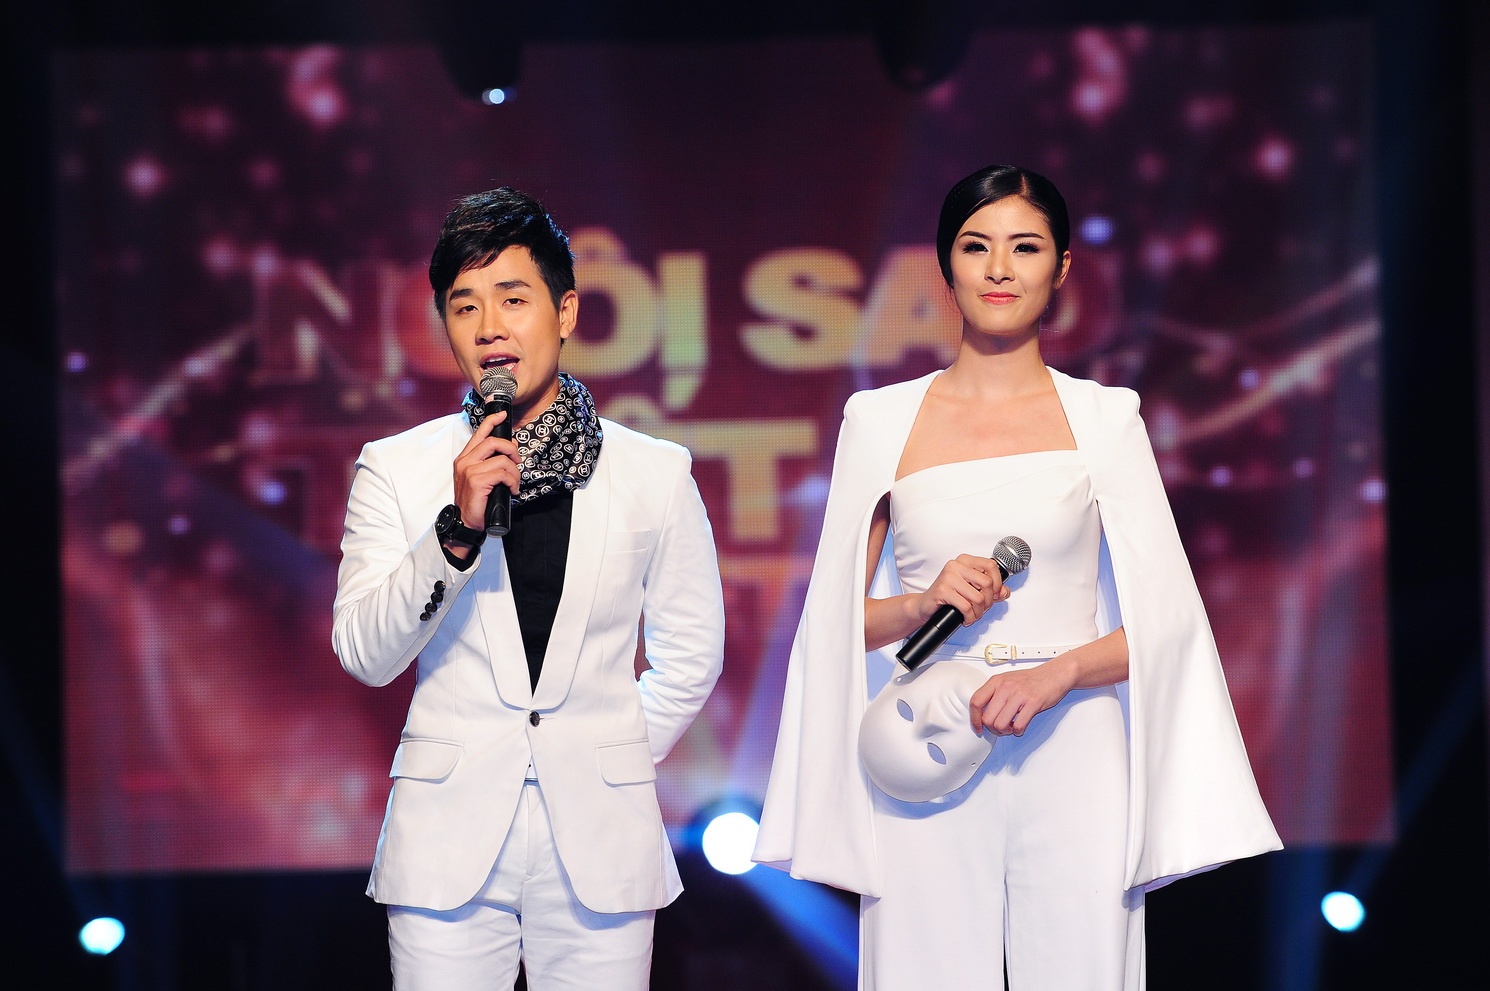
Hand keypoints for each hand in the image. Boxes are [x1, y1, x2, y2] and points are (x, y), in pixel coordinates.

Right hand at [452, 410, 519, 530]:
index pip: (479, 432)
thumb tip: (510, 447)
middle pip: (493, 442)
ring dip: (514, 472)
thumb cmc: (475, 500)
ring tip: (514, 483)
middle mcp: (465, 461)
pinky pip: (503, 474)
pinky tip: (512, 490)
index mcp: (465, 458)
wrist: (465, 521)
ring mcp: (470, 470)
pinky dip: (512, 482)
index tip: (502, 415)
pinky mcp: (477, 481)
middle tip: (517, 461)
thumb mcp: (480, 476)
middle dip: (512, 449)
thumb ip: (490, 461)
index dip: (492, 420)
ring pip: (502, 460)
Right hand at [917, 553, 1007, 626]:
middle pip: (987, 583)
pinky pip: (966, 607)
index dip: (997, 582)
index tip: (995, 594)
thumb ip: (990, 589)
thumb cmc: (948, 596)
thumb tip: (1004, 592)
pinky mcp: (942, 590)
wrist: (925, 606)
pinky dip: (969, 617)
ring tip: (973, 614)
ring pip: (978, 597)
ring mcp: (948, 577)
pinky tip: (966, 618)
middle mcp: (956, 565)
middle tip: (982, 608)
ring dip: (979, 612)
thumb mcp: (972, 589)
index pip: (991, 565)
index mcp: (965, 561)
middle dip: (988, 601)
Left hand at [968, 660, 1074, 736]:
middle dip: (993, 729)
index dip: (974, 719)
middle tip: (1000, 729)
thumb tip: (983, 713)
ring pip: (1001, 724)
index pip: (976, 702)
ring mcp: (1019, 695)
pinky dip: (1018, 731)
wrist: (1054, 674)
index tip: (978, 727)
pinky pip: (1018, 726)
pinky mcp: (1032, 704)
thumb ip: (994, 694)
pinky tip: (1020, 726)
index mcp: (996, 681)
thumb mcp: (1007, 680)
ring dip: (1005, 731)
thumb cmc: (1031, 679)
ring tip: (1011, 727)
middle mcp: (1005, 687)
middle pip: (987, 718)